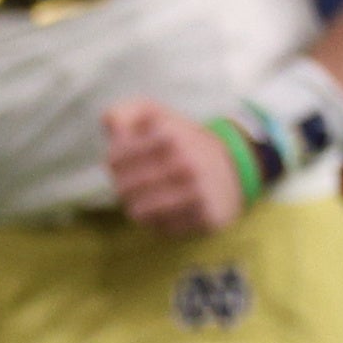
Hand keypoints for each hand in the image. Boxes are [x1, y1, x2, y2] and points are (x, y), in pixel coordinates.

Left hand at [102, 97, 245, 233]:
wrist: (233, 165)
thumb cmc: (180, 140)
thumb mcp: (153, 114)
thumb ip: (123, 113)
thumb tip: (110, 125)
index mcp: (169, 136)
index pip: (114, 161)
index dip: (115, 163)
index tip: (126, 161)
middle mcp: (186, 164)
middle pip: (124, 189)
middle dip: (124, 187)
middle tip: (135, 183)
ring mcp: (199, 193)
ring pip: (139, 213)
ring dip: (139, 206)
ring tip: (149, 196)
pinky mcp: (208, 217)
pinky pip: (164, 229)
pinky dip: (161, 221)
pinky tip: (170, 209)